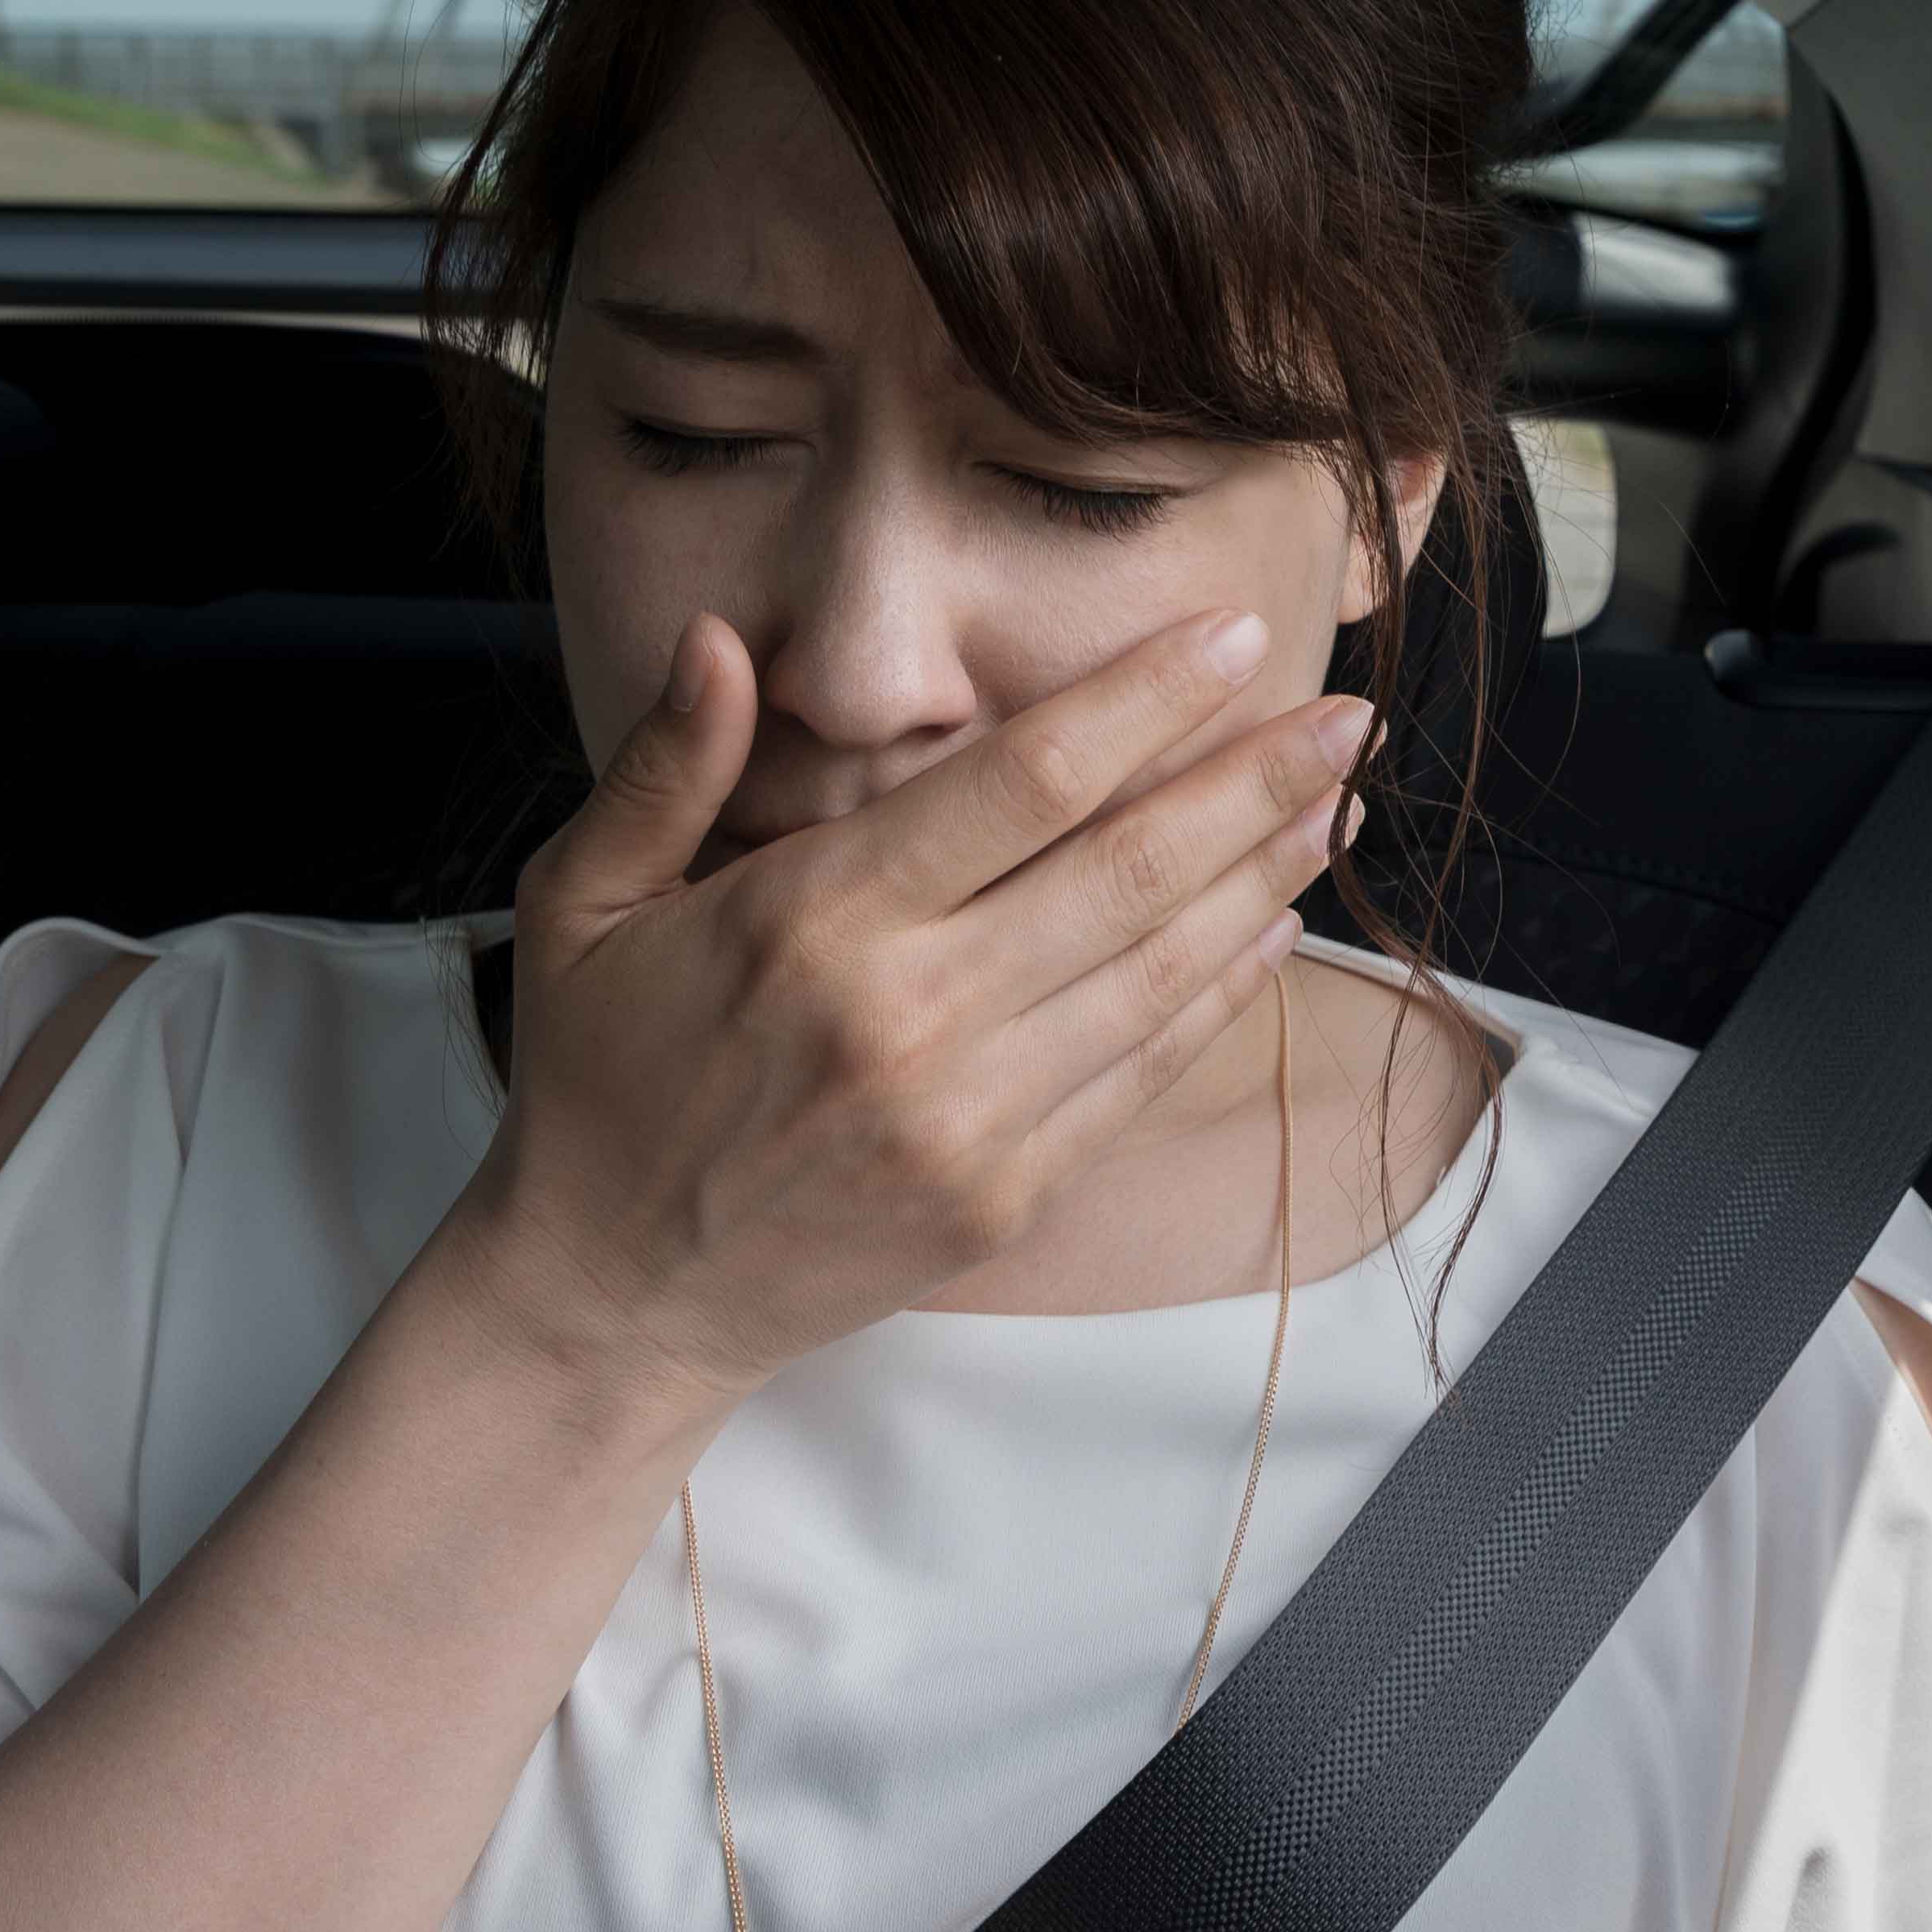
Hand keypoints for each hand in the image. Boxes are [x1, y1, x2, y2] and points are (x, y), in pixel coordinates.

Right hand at [449, 606, 1362, 1414]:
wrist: (612, 1296)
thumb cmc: (599, 1081)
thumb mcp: (582, 903)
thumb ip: (664, 766)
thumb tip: (721, 639)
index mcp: (813, 918)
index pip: (1024, 781)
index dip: (1144, 700)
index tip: (1234, 635)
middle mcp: (909, 1014)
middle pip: (1129, 868)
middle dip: (1254, 781)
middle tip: (1349, 716)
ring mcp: (968, 1116)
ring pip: (1159, 972)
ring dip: (1263, 880)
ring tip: (1336, 805)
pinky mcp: (1004, 1193)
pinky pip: (1140, 1073)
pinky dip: (1218, 996)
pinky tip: (1271, 928)